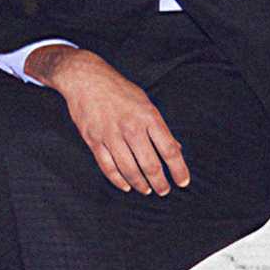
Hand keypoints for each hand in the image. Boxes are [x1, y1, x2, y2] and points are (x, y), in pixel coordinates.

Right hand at [24, 45, 189, 195]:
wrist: (86, 78)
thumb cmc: (119, 90)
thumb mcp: (145, 103)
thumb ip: (160, 128)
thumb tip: (176, 148)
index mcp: (148, 116)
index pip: (169, 149)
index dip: (178, 169)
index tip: (183, 182)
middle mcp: (131, 127)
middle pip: (150, 164)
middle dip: (160, 182)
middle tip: (164, 191)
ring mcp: (111, 135)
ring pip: (129, 169)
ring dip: (140, 184)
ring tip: (147, 190)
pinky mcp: (94, 140)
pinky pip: (108, 167)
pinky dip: (118, 180)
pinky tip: (126, 186)